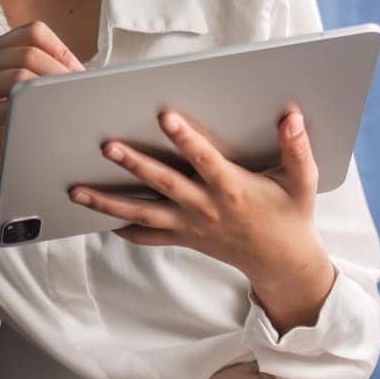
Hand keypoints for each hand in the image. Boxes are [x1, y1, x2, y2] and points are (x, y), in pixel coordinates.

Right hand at [0, 20, 83, 267]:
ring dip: (50, 89)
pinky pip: (6, 107)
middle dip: (60, 70)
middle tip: (80, 91)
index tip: (79, 72)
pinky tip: (47, 123)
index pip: (32, 32)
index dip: (61, 49)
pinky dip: (33, 113)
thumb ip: (36, 76)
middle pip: (28, 52)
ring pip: (18, 74)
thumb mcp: (15, 95)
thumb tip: (83, 72)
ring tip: (68, 105)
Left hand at [68, 106, 337, 331]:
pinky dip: (123, 228)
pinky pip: (147, 236)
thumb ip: (296, 148)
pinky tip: (100, 218)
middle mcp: (205, 207)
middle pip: (162, 183)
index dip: (185, 138)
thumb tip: (291, 115)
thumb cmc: (291, 215)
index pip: (204, 159)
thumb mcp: (303, 182)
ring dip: (108, 201)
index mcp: (232, 189)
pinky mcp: (183, 237)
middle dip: (133, 164)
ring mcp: (190, 225)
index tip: (164, 115)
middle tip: (106, 145)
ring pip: (142, 213)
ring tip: (76, 190)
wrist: (282, 263)